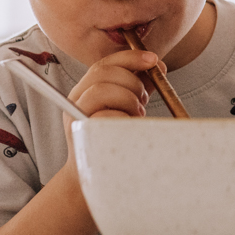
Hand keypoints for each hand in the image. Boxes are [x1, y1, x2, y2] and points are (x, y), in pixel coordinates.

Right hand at [60, 49, 156, 166]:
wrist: (95, 177)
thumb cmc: (113, 140)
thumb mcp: (126, 108)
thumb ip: (138, 86)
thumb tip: (158, 64)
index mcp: (85, 90)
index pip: (104, 63)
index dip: (130, 57)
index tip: (154, 60)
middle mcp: (76, 101)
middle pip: (104, 73)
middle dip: (133, 82)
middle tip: (144, 101)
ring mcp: (76, 118)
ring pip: (102, 90)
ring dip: (129, 99)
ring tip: (136, 115)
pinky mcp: (83, 135)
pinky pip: (105, 116)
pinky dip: (124, 118)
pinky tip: (129, 126)